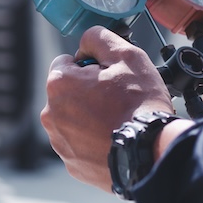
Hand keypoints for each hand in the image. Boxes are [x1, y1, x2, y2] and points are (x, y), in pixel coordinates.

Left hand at [41, 26, 175, 190]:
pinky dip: (93, 141)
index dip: (91, 66)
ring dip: (89, 117)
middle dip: (88, 92)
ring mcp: (59, 141)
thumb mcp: (127, 55)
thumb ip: (99, 38)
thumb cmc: (140, 104)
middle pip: (68, 93)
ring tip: (117, 121)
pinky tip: (114, 139)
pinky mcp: (71, 163)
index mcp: (58, 84)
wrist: (151, 153)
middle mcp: (50, 114)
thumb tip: (86, 42)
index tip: (109, 78)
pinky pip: (80, 144)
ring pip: (73, 119)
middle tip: (117, 100)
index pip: (66, 63)